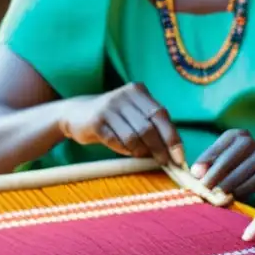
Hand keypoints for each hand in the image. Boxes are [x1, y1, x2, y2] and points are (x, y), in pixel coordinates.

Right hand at [59, 82, 182, 167]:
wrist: (75, 113)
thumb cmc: (114, 117)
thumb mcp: (133, 113)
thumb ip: (152, 125)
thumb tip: (174, 152)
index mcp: (138, 91)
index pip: (161, 115)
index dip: (172, 137)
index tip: (180, 156)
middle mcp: (124, 96)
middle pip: (148, 127)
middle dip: (160, 148)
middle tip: (165, 163)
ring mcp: (108, 108)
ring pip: (133, 136)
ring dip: (141, 151)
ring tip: (142, 156)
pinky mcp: (95, 122)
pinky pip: (115, 141)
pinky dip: (124, 150)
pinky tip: (126, 151)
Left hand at [191, 129, 254, 198]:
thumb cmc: (230, 169)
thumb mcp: (216, 164)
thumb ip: (206, 167)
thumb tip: (196, 174)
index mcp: (233, 136)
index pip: (218, 147)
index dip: (206, 161)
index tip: (196, 175)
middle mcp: (249, 141)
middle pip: (234, 155)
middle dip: (219, 173)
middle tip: (206, 189)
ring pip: (250, 165)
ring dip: (233, 182)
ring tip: (220, 195)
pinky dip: (249, 186)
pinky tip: (238, 195)